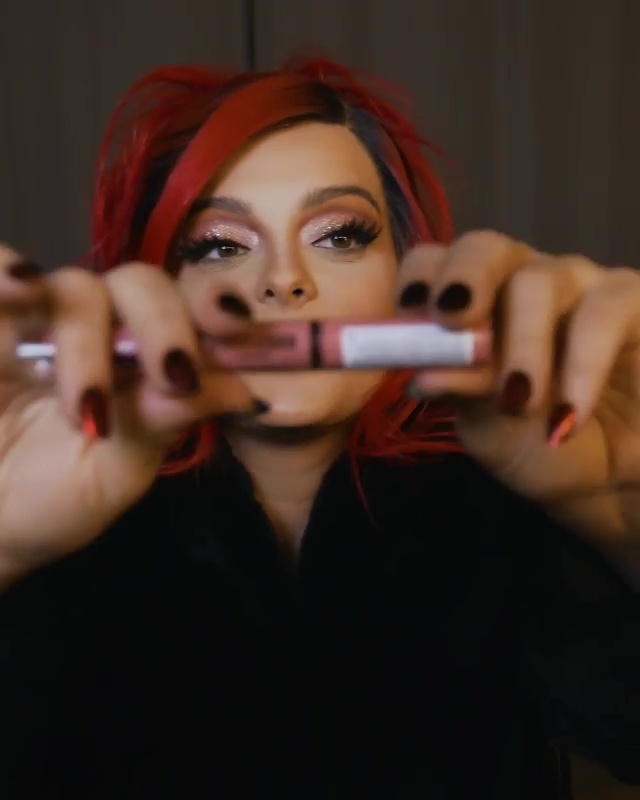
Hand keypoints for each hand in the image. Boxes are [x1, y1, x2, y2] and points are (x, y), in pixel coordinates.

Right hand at [0, 244, 258, 584]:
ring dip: (87, 342)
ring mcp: (41, 320)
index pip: (187, 310)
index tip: (236, 326)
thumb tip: (245, 390)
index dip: (213, 307)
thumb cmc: (54, 502)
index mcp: (145, 361)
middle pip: (141, 285)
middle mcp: (101, 328)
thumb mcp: (118, 471)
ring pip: (76, 288)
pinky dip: (7, 272)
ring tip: (83, 407)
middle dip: (163, 327)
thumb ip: (168, 422)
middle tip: (171, 379)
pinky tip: (21, 288)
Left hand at [396, 230, 639, 544]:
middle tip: (453, 320)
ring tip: (517, 403)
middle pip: (486, 248)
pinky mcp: (630, 298)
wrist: (607, 475)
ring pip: (540, 282)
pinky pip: (603, 313)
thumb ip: (461, 392)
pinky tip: (567, 416)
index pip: (434, 263)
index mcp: (471, 302)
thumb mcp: (488, 426)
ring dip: (522, 344)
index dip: (420, 276)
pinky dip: (581, 368)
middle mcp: (519, 279)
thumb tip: (421, 375)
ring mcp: (576, 282)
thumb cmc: (535, 443)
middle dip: (465, 280)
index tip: (409, 311)